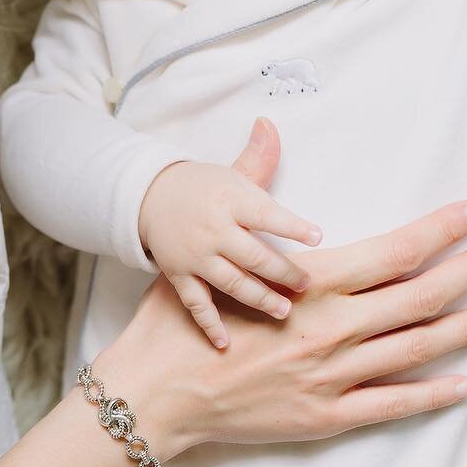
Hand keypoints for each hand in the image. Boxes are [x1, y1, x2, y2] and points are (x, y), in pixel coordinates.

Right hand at [99, 197, 466, 458]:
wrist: (153, 392)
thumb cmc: (179, 320)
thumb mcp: (215, 245)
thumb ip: (254, 184)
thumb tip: (267, 127)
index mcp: (310, 284)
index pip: (394, 250)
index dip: (441, 230)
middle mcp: (331, 329)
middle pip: (419, 296)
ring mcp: (331, 376)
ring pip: (414, 349)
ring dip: (462, 329)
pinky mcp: (323, 415)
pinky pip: (390, 404)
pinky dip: (429, 394)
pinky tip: (462, 384)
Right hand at [137, 121, 321, 348]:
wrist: (147, 197)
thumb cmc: (202, 186)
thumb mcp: (231, 171)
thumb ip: (259, 157)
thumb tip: (269, 122)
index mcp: (231, 201)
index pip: (265, 213)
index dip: (291, 225)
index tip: (318, 236)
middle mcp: (213, 230)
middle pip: (254, 256)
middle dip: (283, 272)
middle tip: (307, 284)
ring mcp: (195, 256)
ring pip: (230, 282)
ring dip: (258, 298)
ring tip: (282, 310)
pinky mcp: (179, 275)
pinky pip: (195, 304)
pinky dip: (209, 324)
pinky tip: (226, 343)